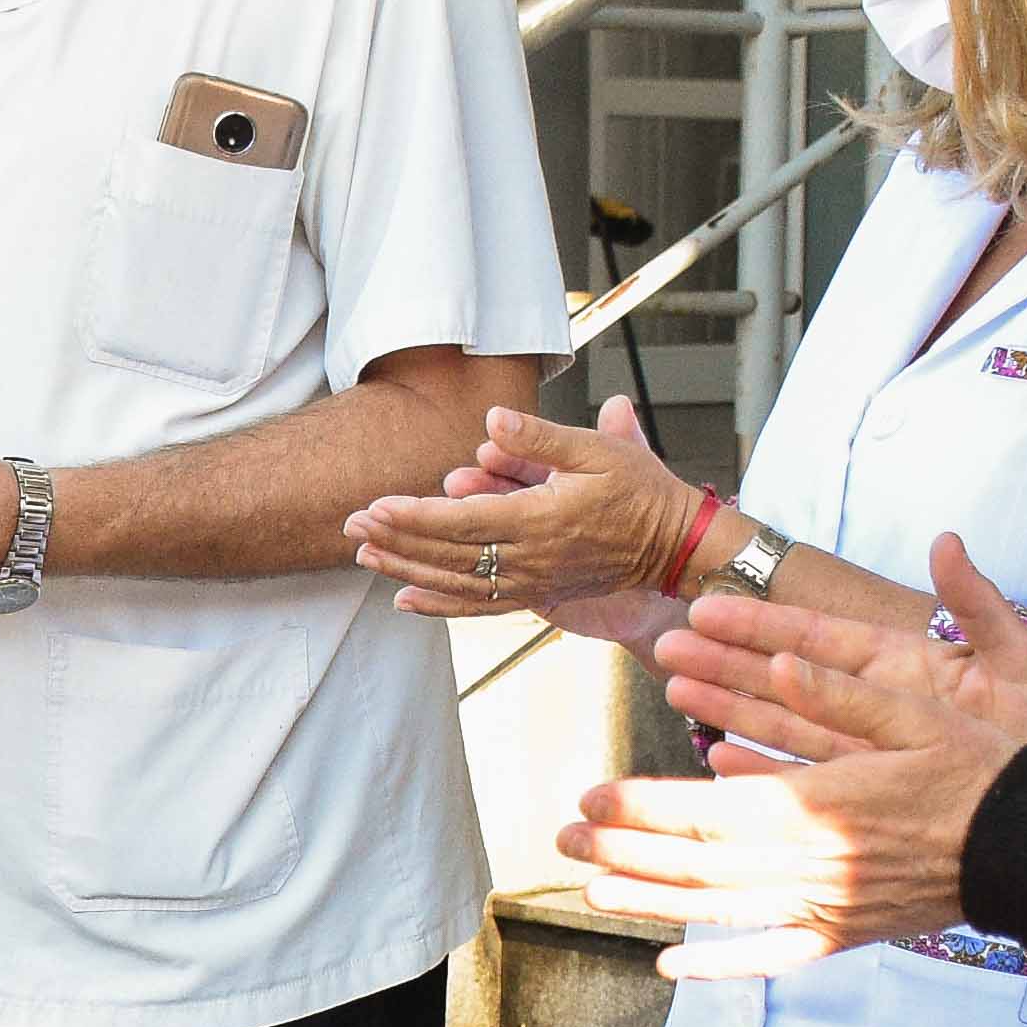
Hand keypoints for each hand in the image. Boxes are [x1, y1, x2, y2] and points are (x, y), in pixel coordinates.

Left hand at [347, 399, 695, 622]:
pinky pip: (479, 606)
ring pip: (455, 583)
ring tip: (364, 556)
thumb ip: (540, 437)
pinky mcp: (538, 595)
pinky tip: (405, 599)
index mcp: (540, 521)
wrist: (675, 544)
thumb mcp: (598, 449)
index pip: (462, 521)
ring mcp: (533, 583)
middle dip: (395, 540)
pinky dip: (438, 605)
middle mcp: (531, 560)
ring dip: (406, 570)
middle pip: (447, 555)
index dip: (414, 515)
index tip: (374, 506)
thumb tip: (491, 419)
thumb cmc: (640, 489)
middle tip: (350, 525)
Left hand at [563, 539, 1026, 974]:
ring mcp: (831, 908)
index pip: (711, 812)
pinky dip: (720, 962)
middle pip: (700, 864)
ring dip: (650, 899)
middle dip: (623, 849)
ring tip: (590, 887)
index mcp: (826, 806)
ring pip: (722, 910)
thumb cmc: (989, 767)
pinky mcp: (848, 933)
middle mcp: (818, 866)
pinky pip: (773, 956)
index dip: (643, 806)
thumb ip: (844, 685)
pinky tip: (673, 963)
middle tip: (563, 833)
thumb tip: (779, 652)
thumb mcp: (923, 707)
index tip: (591, 793)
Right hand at [650, 531, 1026, 776]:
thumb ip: (978, 603)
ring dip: (730, 709)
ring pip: (786, 725)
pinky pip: (807, 780)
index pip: (821, 635)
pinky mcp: (874, 795)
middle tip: (666, 645)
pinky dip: (764, 773)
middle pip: (788, 678)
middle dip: (725, 661)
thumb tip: (947, 540)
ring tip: (676, 689)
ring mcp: (873, 751)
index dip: (763, 620)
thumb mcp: (1021, 660)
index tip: (709, 604)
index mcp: (908, 665)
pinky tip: (721, 763)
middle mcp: (880, 706)